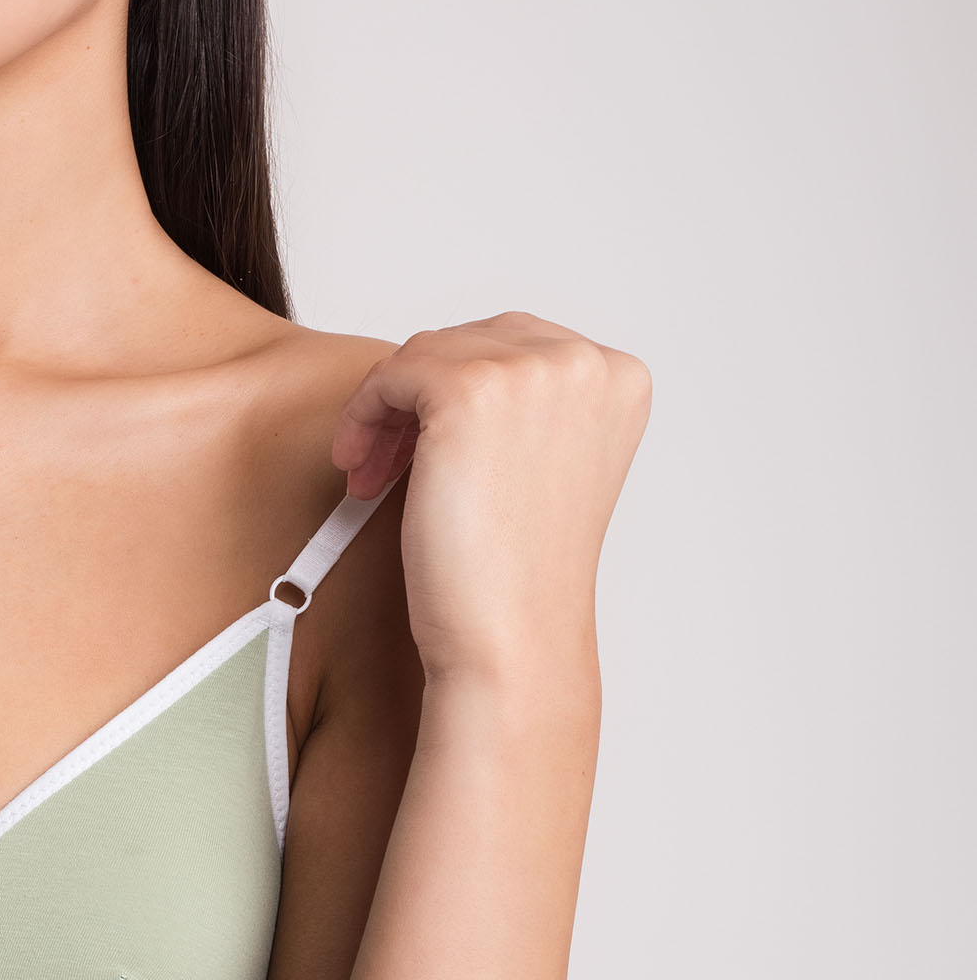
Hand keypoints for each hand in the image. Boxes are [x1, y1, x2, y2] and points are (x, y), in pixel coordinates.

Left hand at [331, 313, 649, 684]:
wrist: (511, 638)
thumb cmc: (519, 571)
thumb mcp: (546, 463)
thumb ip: (530, 402)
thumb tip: (460, 362)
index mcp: (620, 378)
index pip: (513, 343)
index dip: (456, 391)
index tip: (425, 447)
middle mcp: (587, 363)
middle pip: (466, 341)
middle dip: (418, 400)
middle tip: (385, 464)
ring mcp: (533, 369)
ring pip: (422, 355)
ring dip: (385, 412)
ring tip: (372, 472)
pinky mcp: (469, 388)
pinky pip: (389, 374)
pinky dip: (363, 416)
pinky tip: (358, 469)